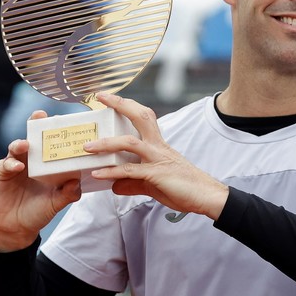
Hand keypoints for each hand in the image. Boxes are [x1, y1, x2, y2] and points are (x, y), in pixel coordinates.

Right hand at [0, 110, 82, 251]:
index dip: (55, 131)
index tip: (62, 119)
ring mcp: (15, 165)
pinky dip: (10, 164)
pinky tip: (16, 166)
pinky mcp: (1, 174)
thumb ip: (68, 194)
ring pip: (16, 148)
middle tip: (39, 114)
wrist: (17, 227)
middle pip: (32, 138)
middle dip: (34, 125)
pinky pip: (4, 165)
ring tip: (26, 144)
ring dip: (21, 144)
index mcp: (47, 164)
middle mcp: (31, 161)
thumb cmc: (39, 211)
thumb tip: (77, 182)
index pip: (51, 143)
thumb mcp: (56, 203)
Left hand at [84, 92, 229, 218]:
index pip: (144, 117)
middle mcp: (159, 147)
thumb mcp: (154, 184)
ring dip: (106, 143)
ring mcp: (158, 159)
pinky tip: (97, 175)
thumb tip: (115, 186)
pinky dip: (111, 172)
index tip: (110, 98)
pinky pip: (129, 171)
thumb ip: (133, 183)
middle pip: (140, 117)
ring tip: (87, 147)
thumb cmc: (185, 188)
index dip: (127, 105)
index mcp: (159, 145)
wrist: (207, 197)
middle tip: (101, 98)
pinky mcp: (156, 174)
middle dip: (120, 105)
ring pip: (129, 143)